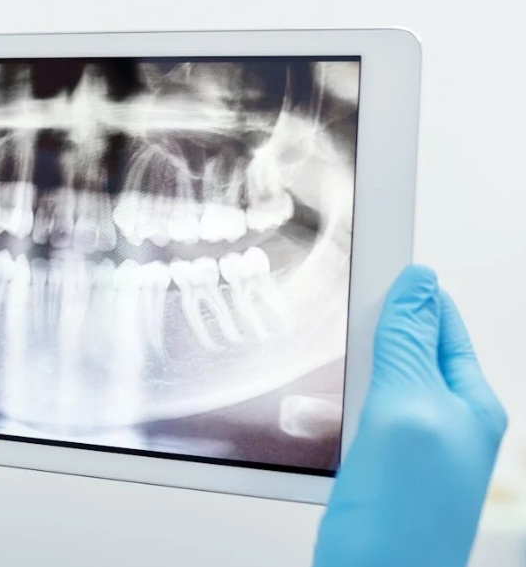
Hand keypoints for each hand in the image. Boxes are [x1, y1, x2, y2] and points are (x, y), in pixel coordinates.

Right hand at [313, 266, 506, 566]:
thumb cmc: (403, 522)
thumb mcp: (407, 412)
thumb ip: (409, 346)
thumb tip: (417, 284)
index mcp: (467, 400)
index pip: (438, 318)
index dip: (402, 288)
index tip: (364, 254)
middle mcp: (441, 420)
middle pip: (399, 345)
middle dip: (361, 335)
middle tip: (333, 335)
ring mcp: (405, 444)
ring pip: (366, 379)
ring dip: (338, 376)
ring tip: (324, 393)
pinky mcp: (371, 464)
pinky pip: (347, 414)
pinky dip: (323, 408)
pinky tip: (310, 418)